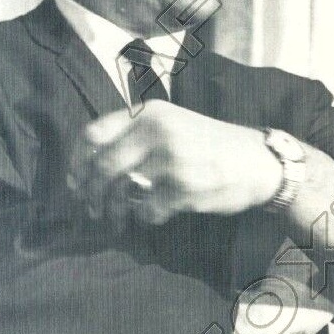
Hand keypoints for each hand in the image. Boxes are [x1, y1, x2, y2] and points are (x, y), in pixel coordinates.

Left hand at [67, 101, 282, 225]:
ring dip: (114, 211)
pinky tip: (155, 215)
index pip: (93, 134)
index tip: (75, 180)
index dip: (77, 161)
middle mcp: (157, 131)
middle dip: (90, 193)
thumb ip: (133, 138)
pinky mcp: (185, 188)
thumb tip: (84, 169)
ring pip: (121, 191)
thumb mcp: (171, 125)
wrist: (258, 161)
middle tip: (90, 208)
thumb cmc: (209, 145)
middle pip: (102, 166)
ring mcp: (172, 160)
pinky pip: (148, 211)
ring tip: (116, 220)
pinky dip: (146, 218)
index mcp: (149, 113)